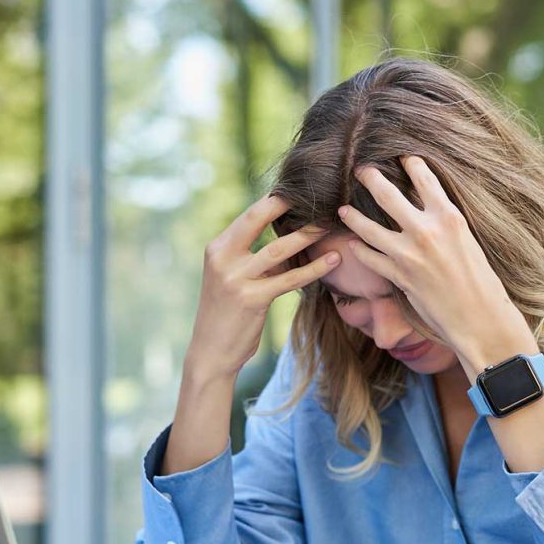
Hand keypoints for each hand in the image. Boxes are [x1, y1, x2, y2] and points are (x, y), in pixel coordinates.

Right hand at [187, 194, 340, 379]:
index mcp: (217, 248)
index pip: (248, 215)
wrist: (210, 352)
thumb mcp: (233, 278)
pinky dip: (313, 268)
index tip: (301, 191)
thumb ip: (253, 258)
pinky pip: (289, 279)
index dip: (275, 200)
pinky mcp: (251, 299)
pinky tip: (332, 259)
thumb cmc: (227, 314)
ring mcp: (235, 278)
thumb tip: (289, 237)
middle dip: (287, 203)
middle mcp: (222, 258)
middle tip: (317, 193)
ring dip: (306, 235)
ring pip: (277, 249)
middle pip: (257, 218)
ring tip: (330, 223)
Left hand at [339, 155, 535, 375]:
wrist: (480, 318)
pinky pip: (370, 259)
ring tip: (342, 209)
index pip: (425, 179)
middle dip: (370, 179)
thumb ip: (445, 224)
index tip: (401, 157)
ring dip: (353, 217)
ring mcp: (409, 254)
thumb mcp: (468, 241)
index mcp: (450, 217)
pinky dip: (360, 251)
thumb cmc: (481, 281)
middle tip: (360, 170)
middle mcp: (427, 231)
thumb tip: (427, 210)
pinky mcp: (399, 277)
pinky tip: (353, 245)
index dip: (411, 164)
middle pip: (388, 196)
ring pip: (369, 228)